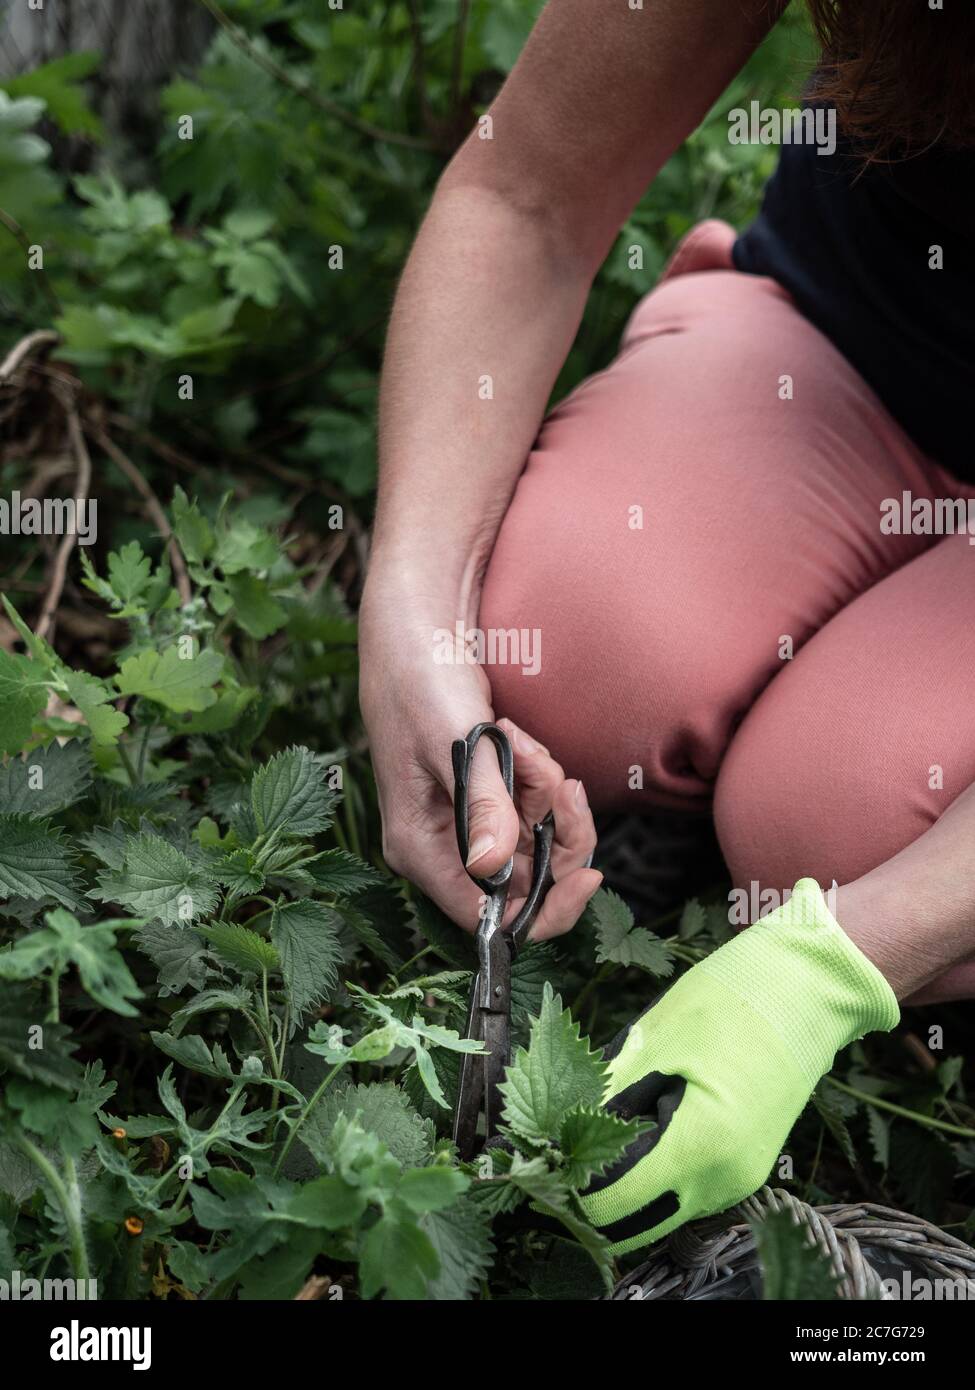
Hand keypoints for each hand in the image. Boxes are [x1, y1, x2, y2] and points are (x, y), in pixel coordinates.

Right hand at [359, 590, 601, 935]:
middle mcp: (442, 845)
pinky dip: (540, 775)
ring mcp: (464, 820)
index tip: (590, 872)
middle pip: (524, 880)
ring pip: (534, 839)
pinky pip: (531, 806)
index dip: (544, 906)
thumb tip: (494, 867)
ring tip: (526, 745)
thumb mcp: (455, 740)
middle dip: (555, 831)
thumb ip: (481, 803)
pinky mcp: (484, 794)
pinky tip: (521, 741)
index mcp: (419, 848)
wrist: (418, 628)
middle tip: (559, 779)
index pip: (486, 916)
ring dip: (546, 792)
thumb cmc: (421, 678)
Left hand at [579, 879, 899, 1254]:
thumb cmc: (732, 1001)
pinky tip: (637, 1127)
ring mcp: (738, 1179)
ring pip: (660, 1209)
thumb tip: (556, 1130)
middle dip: (593, 1194)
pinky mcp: (745, 1167)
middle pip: (634, 1224)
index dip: (570, 1188)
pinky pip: (685, 1189)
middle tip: (560, 1147)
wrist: (806, 988)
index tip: (545, 1157)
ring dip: (624, 1184)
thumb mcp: (653, 1041)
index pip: (612, 1207)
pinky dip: (654, 1172)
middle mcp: (722, 1180)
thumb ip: (605, 1095)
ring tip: (596, 1128)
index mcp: (698, 1147)